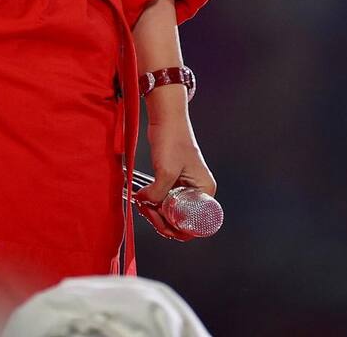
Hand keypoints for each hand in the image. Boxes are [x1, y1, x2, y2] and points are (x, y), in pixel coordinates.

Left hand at [134, 109, 216, 241]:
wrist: (165, 117)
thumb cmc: (172, 138)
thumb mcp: (165, 170)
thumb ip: (157, 193)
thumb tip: (145, 204)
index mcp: (205, 191)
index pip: (195, 224)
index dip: (177, 228)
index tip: (160, 220)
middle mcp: (198, 191)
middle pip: (182, 220)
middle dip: (162, 220)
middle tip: (147, 211)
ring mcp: (185, 187)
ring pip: (171, 212)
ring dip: (155, 212)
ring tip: (142, 204)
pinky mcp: (173, 181)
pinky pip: (164, 200)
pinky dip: (153, 203)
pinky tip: (142, 199)